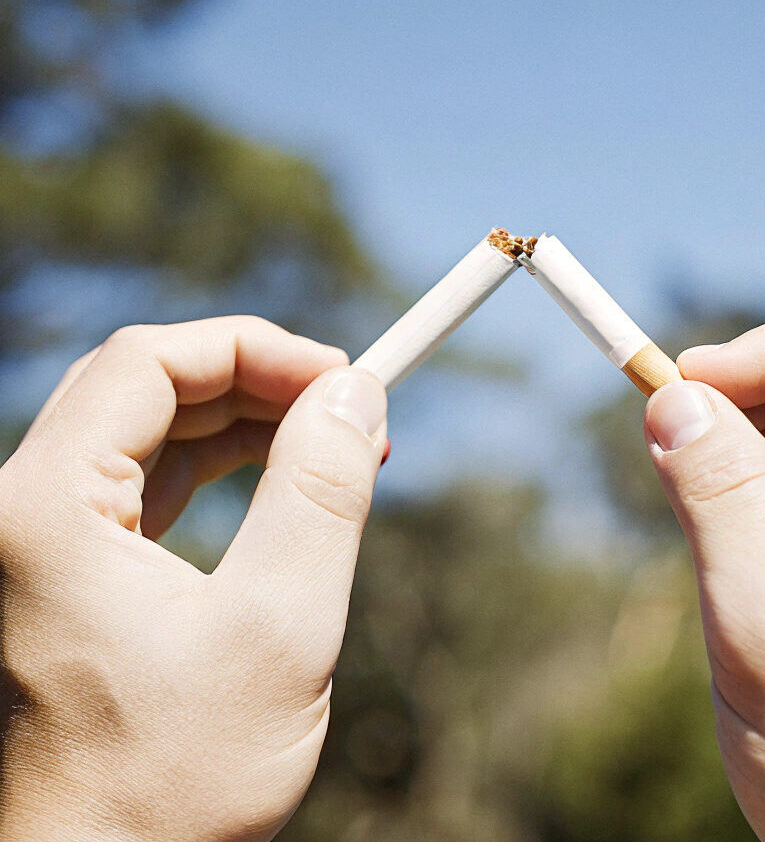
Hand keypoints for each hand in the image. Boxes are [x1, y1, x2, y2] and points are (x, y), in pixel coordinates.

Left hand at [0, 317, 386, 841]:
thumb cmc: (167, 790)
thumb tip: (355, 394)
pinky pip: (142, 485)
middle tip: (348, 408)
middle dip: (257, 381)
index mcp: (45, 510)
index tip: (345, 377)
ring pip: (146, 433)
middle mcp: (22, 513)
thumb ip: (320, 496)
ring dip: (243, 422)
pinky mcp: (65, 578)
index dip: (257, 349)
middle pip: (145, 387)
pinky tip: (276, 480)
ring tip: (331, 443)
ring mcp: (38, 546)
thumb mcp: (278, 631)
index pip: (150, 362)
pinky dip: (217, 468)